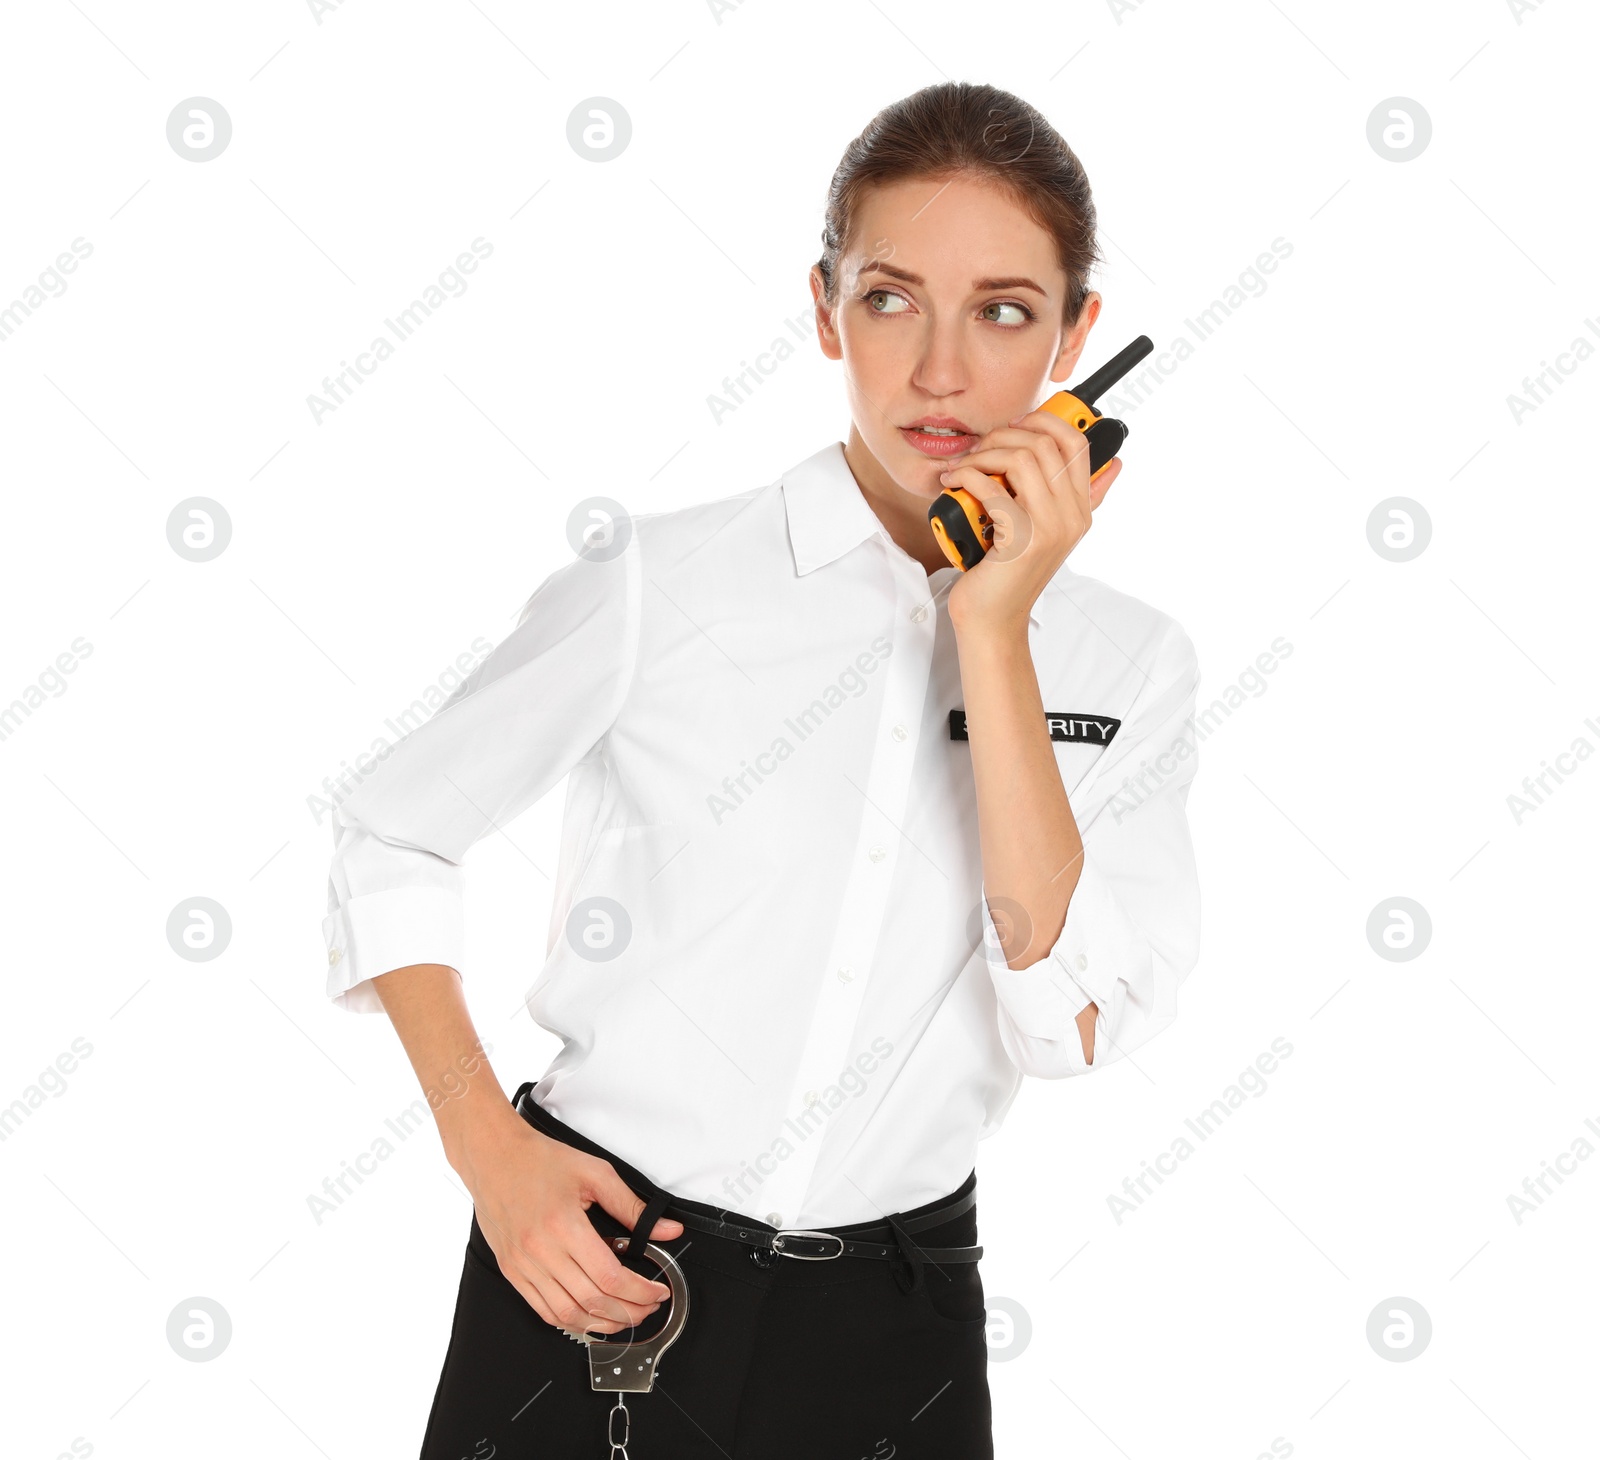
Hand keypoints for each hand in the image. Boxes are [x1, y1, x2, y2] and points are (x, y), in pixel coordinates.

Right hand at [450, 1106, 683, 1334]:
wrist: (494, 1156)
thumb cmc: (541, 1160)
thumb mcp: (595, 1174)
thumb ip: (633, 1207)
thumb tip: (668, 1230)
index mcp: (564, 1225)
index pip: (610, 1277)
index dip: (640, 1292)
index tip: (658, 1292)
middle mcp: (540, 1251)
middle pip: (593, 1301)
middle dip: (629, 1312)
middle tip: (649, 1306)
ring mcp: (523, 1265)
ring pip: (568, 1314)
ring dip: (602, 1324)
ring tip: (625, 1316)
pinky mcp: (512, 1271)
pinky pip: (543, 1310)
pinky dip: (571, 1321)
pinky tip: (590, 1317)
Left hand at [939, 408, 1122, 632]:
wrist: (993, 620)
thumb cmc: (1010, 575)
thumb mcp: (1049, 534)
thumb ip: (1076, 502)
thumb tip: (1114, 464)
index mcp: (1081, 511)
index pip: (1078, 444)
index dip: (1047, 420)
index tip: (1016, 423)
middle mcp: (1071, 518)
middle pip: (1047, 445)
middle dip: (1006, 435)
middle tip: (980, 448)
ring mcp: (1049, 529)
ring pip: (1022, 459)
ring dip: (985, 453)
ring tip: (964, 465)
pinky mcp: (1021, 539)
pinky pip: (992, 488)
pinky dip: (966, 476)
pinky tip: (953, 480)